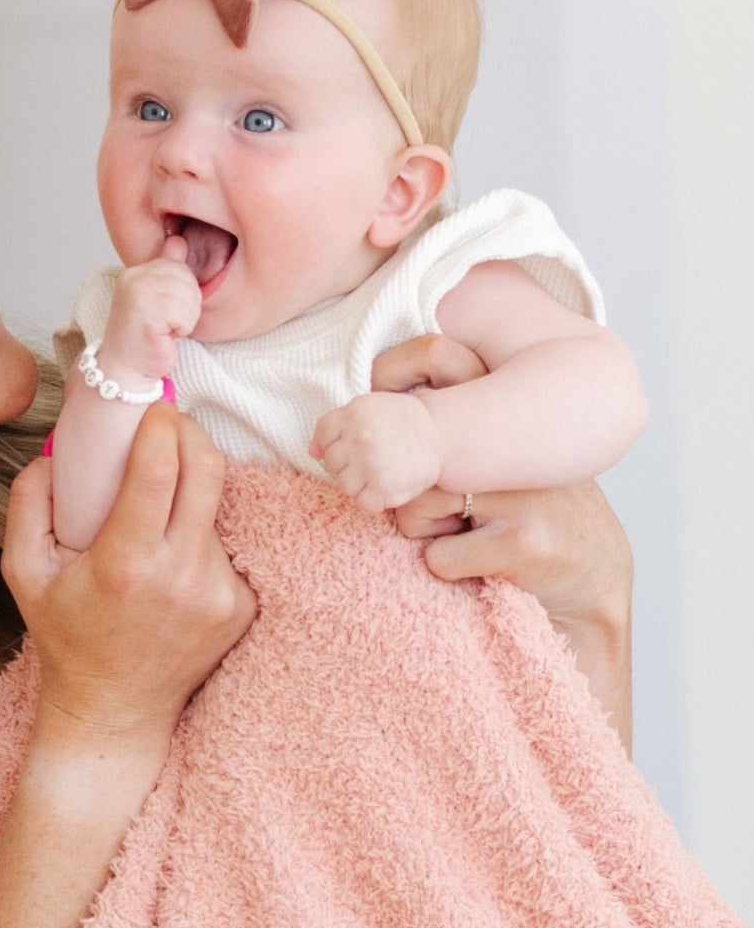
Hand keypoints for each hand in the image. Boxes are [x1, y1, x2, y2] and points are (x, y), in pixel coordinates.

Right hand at [3, 402, 254, 755]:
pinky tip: (171, 555)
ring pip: (215, 508)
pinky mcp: (241, 606)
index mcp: (126, 564)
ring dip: (191, 490)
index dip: (161, 427)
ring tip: (158, 503)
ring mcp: (219, 594)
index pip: (160, 471)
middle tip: (170, 424)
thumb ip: (28, 505)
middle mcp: (181, 577)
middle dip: (191, 434)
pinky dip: (199, 534)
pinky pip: (224, 544)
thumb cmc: (66, 638)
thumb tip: (56, 452)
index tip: (154, 407)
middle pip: (208, 472)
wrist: (115, 710)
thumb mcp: (23, 573)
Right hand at [98, 235, 201, 386]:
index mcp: (135, 271)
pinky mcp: (146, 313)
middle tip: (166, 323)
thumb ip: (166, 269)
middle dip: (186, 305)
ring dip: (185, 319)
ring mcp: (138, 294)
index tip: (164, 311)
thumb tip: (178, 241)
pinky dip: (182, 329)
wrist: (123, 372)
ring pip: (189, 297)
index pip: (179, 266)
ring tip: (165, 330)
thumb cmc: (142, 340)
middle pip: (187, 279)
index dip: (181, 293)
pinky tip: (165, 337)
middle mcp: (134, 278)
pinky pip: (185, 314)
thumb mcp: (155, 298)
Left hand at [310, 391, 442, 512]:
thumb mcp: (368, 408)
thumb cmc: (403, 422)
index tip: (354, 444)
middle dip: (348, 464)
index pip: (323, 435)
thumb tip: (313, 452)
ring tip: (379, 473)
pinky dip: (373, 500)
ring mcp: (371, 464)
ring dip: (359, 484)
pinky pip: (362, 503)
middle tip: (372, 459)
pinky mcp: (384, 488)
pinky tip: (385, 487)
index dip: (335, 443)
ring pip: (344, 485)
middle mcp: (360, 438)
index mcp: (354, 414)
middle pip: (332, 462)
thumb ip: (336, 424)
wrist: (442, 435)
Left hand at [373, 333, 632, 749]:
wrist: (594, 575)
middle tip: (409, 499)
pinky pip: (437, 557)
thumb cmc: (523, 509)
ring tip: (467, 531)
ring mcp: (524, 490)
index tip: (373, 403)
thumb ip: (444, 426)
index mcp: (512, 400)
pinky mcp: (523, 543)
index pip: (439, 352)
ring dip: (423, 531)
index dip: (390, 372)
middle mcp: (522, 435)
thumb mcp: (493, 452)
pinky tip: (485, 564)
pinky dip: (445, 567)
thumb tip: (333, 430)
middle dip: (393, 481)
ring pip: (414, 507)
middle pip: (409, 446)